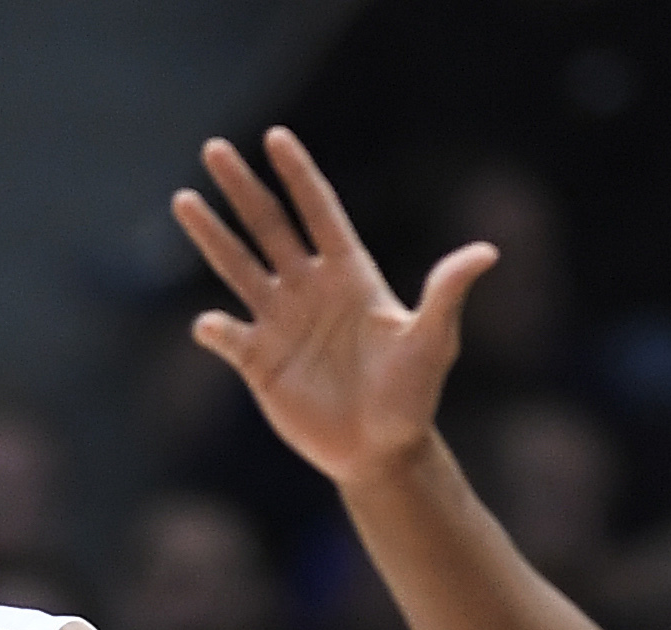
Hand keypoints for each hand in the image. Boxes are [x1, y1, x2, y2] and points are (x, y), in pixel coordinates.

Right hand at [172, 126, 499, 492]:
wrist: (381, 452)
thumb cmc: (413, 396)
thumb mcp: (433, 342)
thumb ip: (446, 293)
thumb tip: (487, 252)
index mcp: (349, 275)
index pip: (318, 212)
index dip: (298, 175)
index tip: (276, 137)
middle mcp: (309, 289)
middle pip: (269, 227)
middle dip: (241, 188)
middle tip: (214, 150)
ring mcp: (281, 324)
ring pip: (238, 268)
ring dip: (211, 236)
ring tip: (183, 200)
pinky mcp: (259, 363)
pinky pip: (228, 337)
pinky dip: (215, 329)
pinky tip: (210, 324)